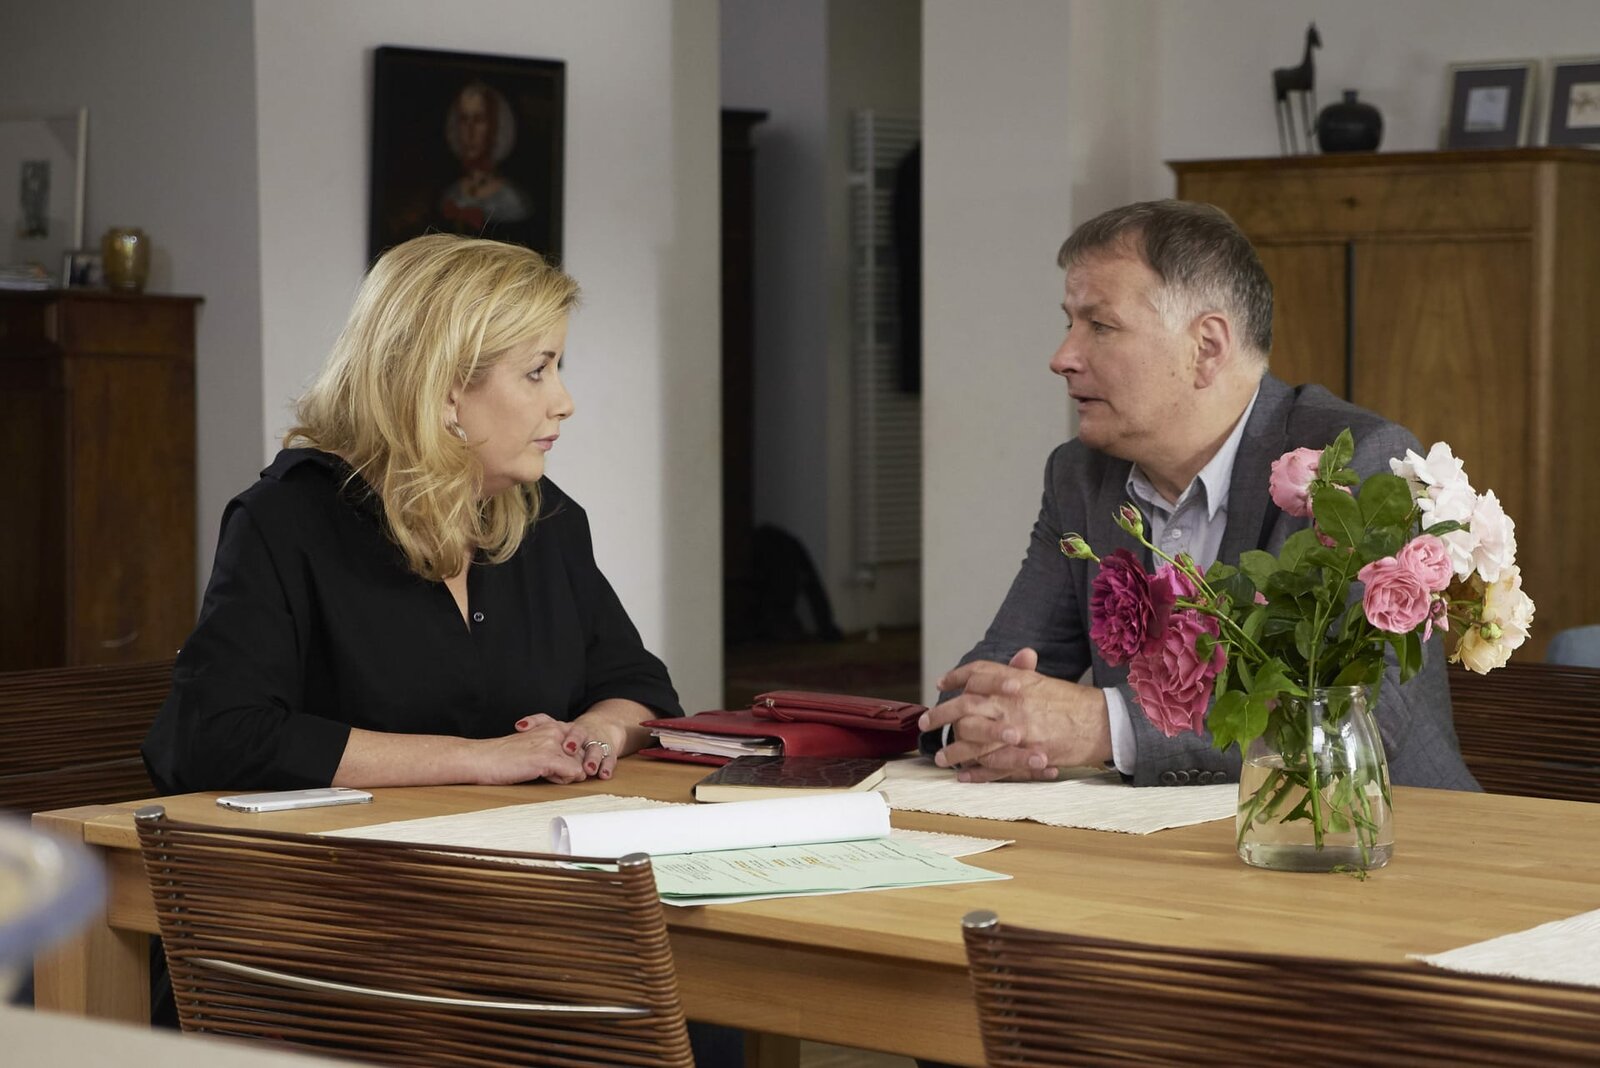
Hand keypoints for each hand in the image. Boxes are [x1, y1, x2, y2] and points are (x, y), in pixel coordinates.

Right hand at [474, 713, 586, 783]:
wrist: (482, 759)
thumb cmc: (504, 757)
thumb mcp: (534, 745)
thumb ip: (554, 748)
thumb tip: (576, 764)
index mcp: (551, 725)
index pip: (581, 742)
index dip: (573, 757)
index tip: (556, 762)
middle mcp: (554, 730)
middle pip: (583, 755)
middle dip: (571, 767)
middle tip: (547, 769)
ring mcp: (552, 743)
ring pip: (580, 765)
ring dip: (566, 774)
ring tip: (544, 772)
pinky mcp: (547, 758)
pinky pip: (574, 772)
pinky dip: (562, 780)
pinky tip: (543, 776)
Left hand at [541, 715, 625, 781]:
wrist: (602, 729)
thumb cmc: (573, 734)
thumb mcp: (555, 725)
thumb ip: (538, 723)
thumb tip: (520, 726)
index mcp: (573, 729)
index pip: (572, 731)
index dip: (570, 739)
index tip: (566, 747)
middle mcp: (586, 736)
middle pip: (584, 739)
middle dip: (577, 745)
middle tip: (572, 753)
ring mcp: (597, 745)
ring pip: (598, 750)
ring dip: (594, 760)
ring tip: (590, 769)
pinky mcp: (607, 755)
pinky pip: (609, 761)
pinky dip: (607, 767)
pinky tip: (604, 775)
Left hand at [920, 648, 1111, 781]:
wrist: (1100, 723)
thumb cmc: (1071, 702)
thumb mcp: (1042, 682)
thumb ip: (1021, 671)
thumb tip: (1015, 656)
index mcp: (1014, 681)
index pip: (977, 673)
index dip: (956, 677)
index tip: (942, 684)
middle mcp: (1011, 703)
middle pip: (965, 707)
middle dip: (941, 715)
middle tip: (926, 722)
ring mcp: (1017, 731)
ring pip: (974, 741)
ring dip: (954, 750)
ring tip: (940, 758)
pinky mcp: (1024, 755)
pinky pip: (993, 766)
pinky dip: (977, 773)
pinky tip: (963, 776)